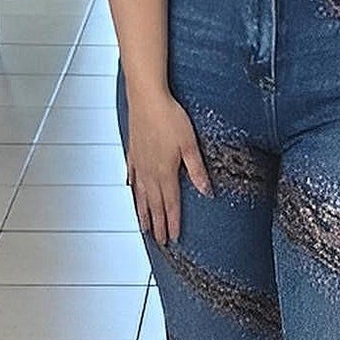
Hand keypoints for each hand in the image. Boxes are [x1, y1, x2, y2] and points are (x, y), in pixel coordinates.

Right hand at [127, 88, 209, 244]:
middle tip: (160, 241)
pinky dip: (133, 188)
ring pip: (141, 194)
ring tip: (144, 226)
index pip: (171, 204)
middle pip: (155, 204)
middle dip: (158, 224)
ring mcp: (140, 163)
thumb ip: (197, 170)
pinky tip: (132, 192)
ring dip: (143, 212)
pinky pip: (133, 176)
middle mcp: (150, 172)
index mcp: (166, 172)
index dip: (173, 222)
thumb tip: (206, 192)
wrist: (147, 98)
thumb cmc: (170, 117)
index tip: (174, 237)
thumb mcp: (190, 144)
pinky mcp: (133, 152)